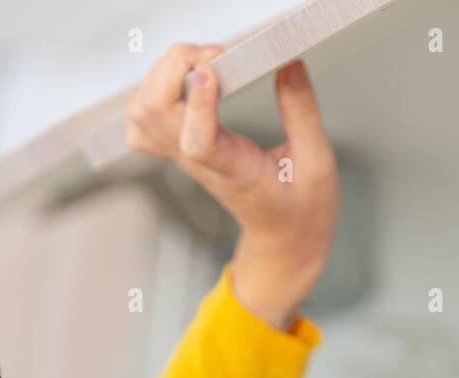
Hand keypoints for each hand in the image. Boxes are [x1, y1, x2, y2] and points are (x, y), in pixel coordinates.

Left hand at [125, 43, 340, 329]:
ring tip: (203, 64)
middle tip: (216, 56)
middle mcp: (200, 162)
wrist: (282, 240)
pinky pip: (141, 121)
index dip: (197, 102)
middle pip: (155, 112)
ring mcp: (184, 158)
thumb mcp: (317, 162)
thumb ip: (302, 112)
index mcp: (236, 170)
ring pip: (141, 112)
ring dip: (163, 74)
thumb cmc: (301, 210)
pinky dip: (152, 90)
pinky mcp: (180, 151)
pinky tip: (183, 83)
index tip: (211, 68)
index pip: (199, 140)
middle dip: (177, 67)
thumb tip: (289, 64)